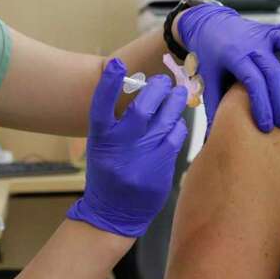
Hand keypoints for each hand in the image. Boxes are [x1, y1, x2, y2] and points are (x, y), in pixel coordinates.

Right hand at [67, 59, 189, 237]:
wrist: (113, 214)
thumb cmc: (108, 171)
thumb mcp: (102, 146)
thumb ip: (117, 122)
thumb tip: (144, 89)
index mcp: (100, 139)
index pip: (100, 106)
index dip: (108, 84)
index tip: (117, 64)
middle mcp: (120, 148)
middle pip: (141, 109)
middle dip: (156, 89)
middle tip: (163, 81)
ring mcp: (141, 160)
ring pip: (163, 121)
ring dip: (174, 102)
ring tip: (178, 92)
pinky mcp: (159, 171)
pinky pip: (175, 138)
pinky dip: (178, 126)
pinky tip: (177, 123)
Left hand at [176, 5, 279, 131]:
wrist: (209, 24)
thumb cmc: (210, 55)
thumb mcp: (207, 78)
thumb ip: (214, 105)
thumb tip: (214, 135)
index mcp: (233, 56)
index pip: (254, 82)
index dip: (262, 106)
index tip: (266, 126)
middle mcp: (251, 43)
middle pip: (274, 72)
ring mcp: (264, 33)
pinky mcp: (273, 28)